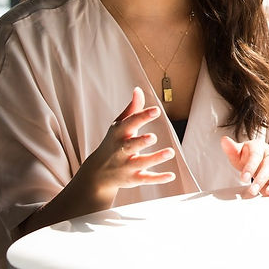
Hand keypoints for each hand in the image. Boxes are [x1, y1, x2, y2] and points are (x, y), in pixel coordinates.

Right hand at [76, 86, 176, 200]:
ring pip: (141, 162)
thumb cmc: (112, 143)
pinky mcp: (133, 179)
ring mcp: (126, 166)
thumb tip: (138, 89)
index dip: (142, 116)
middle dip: (141, 141)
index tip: (156, 110)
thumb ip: (132, 109)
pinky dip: (158, 178)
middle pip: (131, 145)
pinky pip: (146, 179)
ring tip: (170, 152)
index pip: (130, 123)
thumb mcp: (119, 125)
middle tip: (153, 137)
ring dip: (155, 158)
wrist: (97, 173)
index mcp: (118, 134)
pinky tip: (171, 175)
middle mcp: (121, 150)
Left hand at [220, 136, 268, 196]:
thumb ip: (232, 150)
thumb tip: (224, 140)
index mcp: (259, 147)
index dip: (250, 167)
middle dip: (261, 179)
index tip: (243, 178)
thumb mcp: (238, 154)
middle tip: (253, 190)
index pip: (255, 155)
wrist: (261, 159)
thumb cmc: (248, 157)